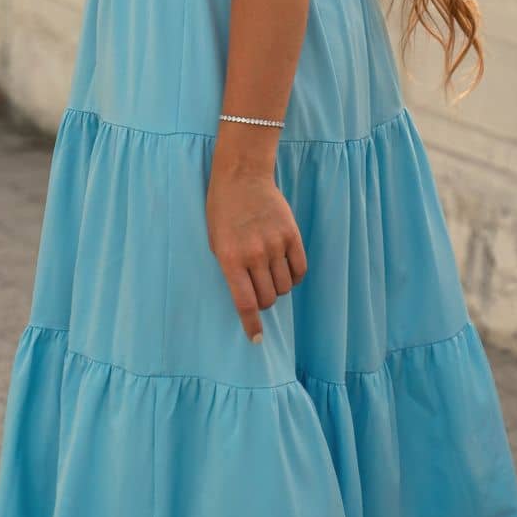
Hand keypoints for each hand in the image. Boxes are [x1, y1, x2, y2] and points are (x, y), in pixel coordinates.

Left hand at [205, 167, 307, 342]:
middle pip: (269, 298)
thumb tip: (249, 298)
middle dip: (264, 302)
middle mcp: (254, 254)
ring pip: (285, 287)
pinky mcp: (291, 234)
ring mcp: (275, 244)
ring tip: (270, 274)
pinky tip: (285, 270)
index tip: (257, 340)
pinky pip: (300, 270)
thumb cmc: (223, 211)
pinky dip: (294, 277)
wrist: (242, 176)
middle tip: (259, 291)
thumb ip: (231, 270)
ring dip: (279, 288)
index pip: (245, 303)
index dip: (252, 325)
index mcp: (230, 258)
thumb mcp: (216, 243)